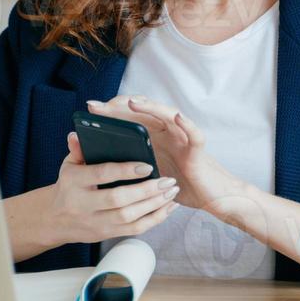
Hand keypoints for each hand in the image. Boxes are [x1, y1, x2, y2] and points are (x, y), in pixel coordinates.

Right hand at [42, 130, 181, 245]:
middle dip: (147, 190)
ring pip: (129, 217)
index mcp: (75, 182)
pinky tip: (168, 207)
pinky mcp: (106, 234)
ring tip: (171, 191)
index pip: (102, 175)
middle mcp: (84, 205)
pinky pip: (134, 230)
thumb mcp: (69, 165)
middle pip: (119, 199)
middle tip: (168, 180)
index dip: (126, 171)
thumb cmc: (68, 186)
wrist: (55, 219)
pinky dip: (154, 219)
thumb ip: (78, 149)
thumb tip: (77, 134)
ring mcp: (95, 222)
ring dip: (154, 205)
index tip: (148, 165)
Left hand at [86, 95, 249, 217]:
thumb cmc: (178, 185)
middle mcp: (167, 133)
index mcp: (153, 137)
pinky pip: (194, 134)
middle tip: (97, 106)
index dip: (112, 111)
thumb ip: (128, 165)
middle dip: (120, 106)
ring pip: (167, 115)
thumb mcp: (146, 175)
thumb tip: (99, 161)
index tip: (90, 110)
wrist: (210, 198)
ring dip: (150, 107)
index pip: (131, 116)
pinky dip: (187, 124)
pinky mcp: (196, 151)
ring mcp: (182, 139)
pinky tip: (177, 116)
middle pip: (143, 112)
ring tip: (132, 102)